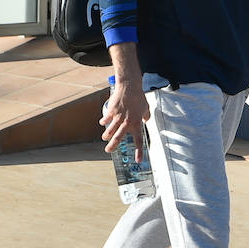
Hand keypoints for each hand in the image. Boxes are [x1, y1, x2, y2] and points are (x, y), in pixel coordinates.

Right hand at [101, 43, 150, 161]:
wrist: (130, 86)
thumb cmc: (139, 97)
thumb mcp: (146, 108)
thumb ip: (146, 116)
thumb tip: (146, 119)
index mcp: (137, 123)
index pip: (138, 140)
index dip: (139, 152)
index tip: (138, 161)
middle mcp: (127, 122)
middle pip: (118, 138)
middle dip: (113, 146)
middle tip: (108, 151)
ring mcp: (118, 117)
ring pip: (110, 130)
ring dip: (107, 135)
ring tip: (105, 138)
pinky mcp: (111, 111)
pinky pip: (106, 119)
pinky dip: (104, 121)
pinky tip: (102, 122)